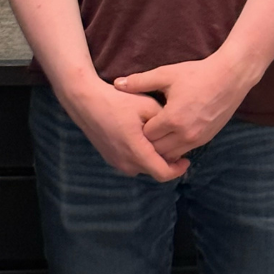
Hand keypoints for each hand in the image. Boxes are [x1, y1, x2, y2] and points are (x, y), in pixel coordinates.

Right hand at [59, 79, 188, 181]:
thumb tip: (175, 133)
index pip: (162, 173)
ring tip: (162, 141)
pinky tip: (145, 139)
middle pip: (153, 170)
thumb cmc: (118, 101)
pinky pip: (132, 162)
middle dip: (167, 162)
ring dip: (153, 159)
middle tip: (177, 147)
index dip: (178, 170)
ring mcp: (115, 162)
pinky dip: (142, 155)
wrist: (87, 101)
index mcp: (136, 151)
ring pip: (142, 167)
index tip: (187, 159)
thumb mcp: (148, 106)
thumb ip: (164, 123)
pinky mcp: (110, 157)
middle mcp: (125, 162)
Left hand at [113, 54, 254, 160]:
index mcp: (172, 118)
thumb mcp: (167, 74)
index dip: (138, 129)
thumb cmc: (198, 73)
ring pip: (171, 155)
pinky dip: (174, 147)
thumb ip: (140, 82)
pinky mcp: (206, 139)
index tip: (135, 120)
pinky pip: (184, 151)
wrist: (231, 77)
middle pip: (157, 150)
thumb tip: (117, 84)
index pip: (146, 135)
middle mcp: (185, 133)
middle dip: (147, 143)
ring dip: (161, 148)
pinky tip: (169, 135)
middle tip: (139, 132)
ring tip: (154, 135)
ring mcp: (197, 139)